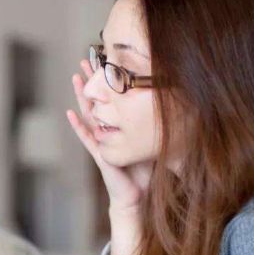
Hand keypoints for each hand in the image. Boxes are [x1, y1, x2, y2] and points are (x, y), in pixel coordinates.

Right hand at [68, 59, 151, 210]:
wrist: (137, 196)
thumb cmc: (145, 172)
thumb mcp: (155, 143)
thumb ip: (160, 128)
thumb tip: (183, 109)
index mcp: (120, 127)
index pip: (113, 98)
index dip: (109, 80)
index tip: (107, 60)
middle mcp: (108, 130)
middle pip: (98, 99)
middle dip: (92, 80)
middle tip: (86, 58)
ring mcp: (101, 141)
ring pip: (89, 113)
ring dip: (81, 96)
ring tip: (75, 78)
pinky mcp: (99, 154)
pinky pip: (87, 137)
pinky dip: (78, 126)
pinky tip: (70, 113)